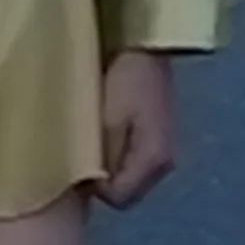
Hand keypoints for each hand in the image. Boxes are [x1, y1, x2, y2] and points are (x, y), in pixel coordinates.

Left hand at [96, 50, 179, 208]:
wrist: (146, 46)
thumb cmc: (125, 79)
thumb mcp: (108, 119)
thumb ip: (103, 157)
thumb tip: (95, 186)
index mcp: (153, 159)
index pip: (118, 198)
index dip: (95, 186)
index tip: (79, 162)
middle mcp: (165, 164)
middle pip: (126, 192)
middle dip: (104, 179)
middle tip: (84, 149)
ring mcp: (166, 151)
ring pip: (131, 178)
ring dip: (111, 166)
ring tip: (94, 138)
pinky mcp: (161, 139)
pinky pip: (136, 163)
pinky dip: (119, 155)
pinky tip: (107, 133)